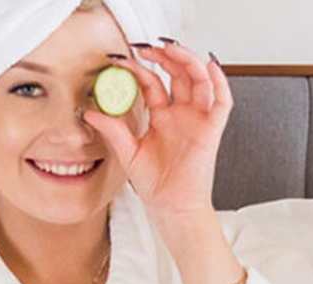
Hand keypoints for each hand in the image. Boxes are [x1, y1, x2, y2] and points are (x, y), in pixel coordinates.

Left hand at [82, 39, 230, 219]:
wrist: (171, 207)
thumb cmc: (155, 184)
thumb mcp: (128, 152)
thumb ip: (112, 130)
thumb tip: (90, 112)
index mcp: (162, 117)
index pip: (153, 83)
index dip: (139, 69)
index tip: (122, 61)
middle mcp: (181, 114)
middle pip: (178, 74)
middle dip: (166, 57)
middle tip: (148, 47)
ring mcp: (198, 120)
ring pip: (200, 80)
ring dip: (188, 61)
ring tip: (172, 49)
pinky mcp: (211, 130)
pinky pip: (222, 102)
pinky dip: (219, 82)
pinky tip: (209, 66)